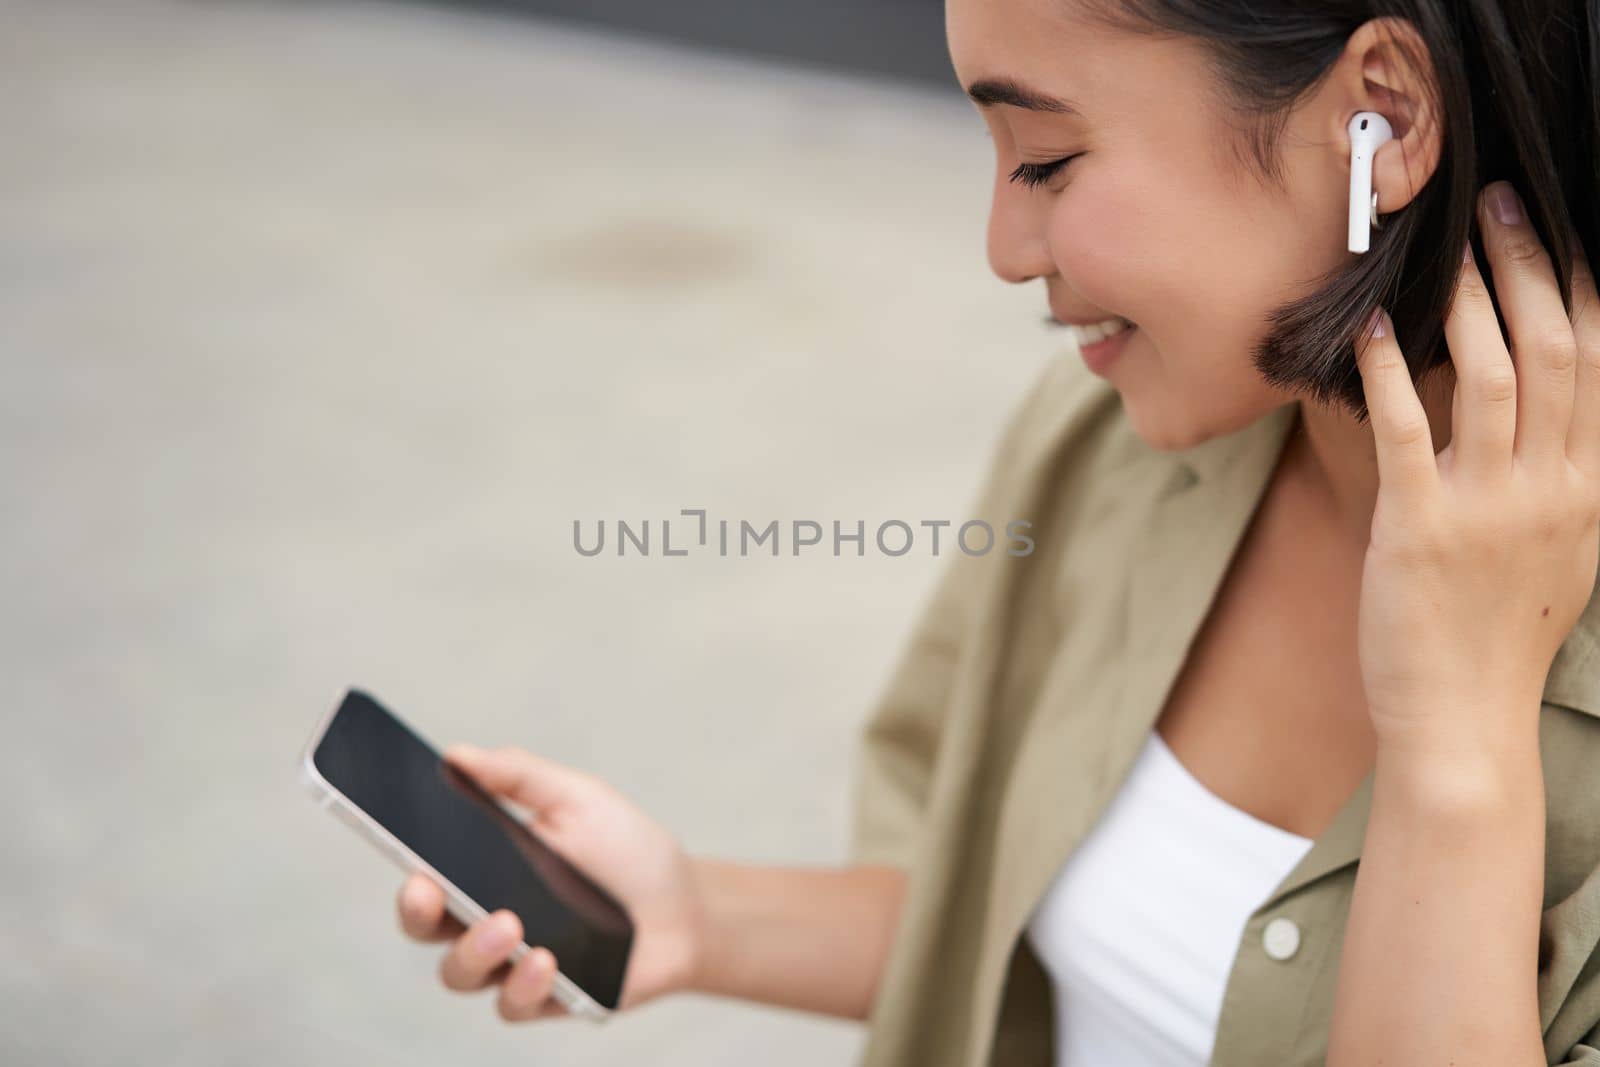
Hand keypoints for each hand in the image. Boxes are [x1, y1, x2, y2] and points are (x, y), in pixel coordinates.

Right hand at [395, 745, 706, 1020]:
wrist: (685, 906)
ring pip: (458, 972)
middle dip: (415, 909)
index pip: (424, 866)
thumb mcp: (577, 799)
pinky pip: (511, 1005)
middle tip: (429, 890)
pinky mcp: (544, 999)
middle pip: (423, 924)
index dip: (403, 858)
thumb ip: (519, 777)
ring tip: (511, 924)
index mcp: (482, 865)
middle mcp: (484, 916)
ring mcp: (510, 962)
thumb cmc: (625, 849)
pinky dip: (523, 985)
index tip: (399, 845)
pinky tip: (547, 960)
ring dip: (474, 949)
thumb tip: (458, 754)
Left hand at [1354, 181, 1598, 751]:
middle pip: (1558, 349)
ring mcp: (1489, 508)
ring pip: (1495, 377)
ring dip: (1468, 302)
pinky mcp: (1419, 530)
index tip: (1561, 221)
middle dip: (1531, 264)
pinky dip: (1390, 375)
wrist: (1464, 721)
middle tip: (1500, 201)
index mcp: (1589, 486)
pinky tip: (1369, 331)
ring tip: (1443, 248)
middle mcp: (1554, 488)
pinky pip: (1408, 434)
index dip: (1582, 283)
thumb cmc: (1497, 633)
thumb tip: (1551, 406)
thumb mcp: (1558, 547)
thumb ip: (1560, 474)